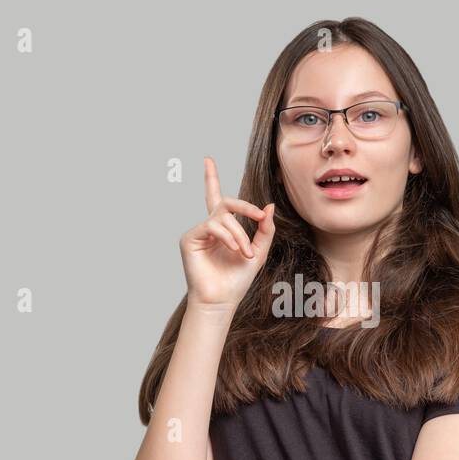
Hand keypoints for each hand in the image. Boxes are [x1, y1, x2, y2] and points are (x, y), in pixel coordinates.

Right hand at [179, 157, 275, 308]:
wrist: (222, 300)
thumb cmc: (237, 280)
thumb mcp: (259, 251)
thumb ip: (265, 229)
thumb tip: (269, 206)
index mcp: (223, 229)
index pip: (216, 198)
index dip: (211, 178)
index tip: (207, 160)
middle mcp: (209, 227)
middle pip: (224, 203)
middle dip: (244, 206)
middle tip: (258, 215)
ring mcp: (198, 232)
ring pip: (223, 217)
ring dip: (240, 233)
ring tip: (245, 252)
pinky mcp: (189, 238)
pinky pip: (212, 226)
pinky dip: (228, 236)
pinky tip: (234, 250)